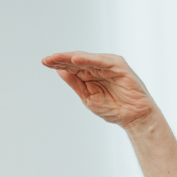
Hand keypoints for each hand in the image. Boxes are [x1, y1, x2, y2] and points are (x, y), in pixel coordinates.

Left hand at [42, 51, 156, 126]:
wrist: (133, 118)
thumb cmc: (113, 108)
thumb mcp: (88, 97)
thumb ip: (75, 83)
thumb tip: (59, 71)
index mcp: (90, 74)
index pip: (71, 66)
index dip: (58, 64)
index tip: (44, 62)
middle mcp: (98, 67)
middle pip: (76, 60)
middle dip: (61, 59)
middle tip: (47, 60)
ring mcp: (108, 65)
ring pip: (86, 59)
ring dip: (71, 58)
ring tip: (56, 58)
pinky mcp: (119, 66)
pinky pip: (101, 61)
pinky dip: (89, 60)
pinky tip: (75, 60)